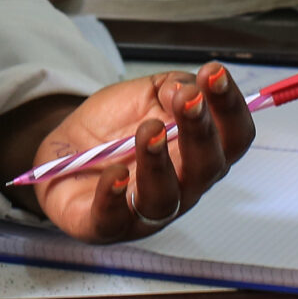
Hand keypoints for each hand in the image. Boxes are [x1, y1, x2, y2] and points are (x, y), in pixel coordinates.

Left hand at [26, 65, 257, 241]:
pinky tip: (114, 173)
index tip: (215, 72)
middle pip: (209, 168)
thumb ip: (172, 86)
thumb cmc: (115, 127)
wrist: (65, 152)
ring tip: (148, 131)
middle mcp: (183, 187)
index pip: (233, 136)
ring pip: (166, 198)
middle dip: (201, 130)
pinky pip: (113, 218)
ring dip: (159, 162)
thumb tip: (187, 89)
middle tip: (187, 99)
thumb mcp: (145, 93)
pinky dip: (114, 197)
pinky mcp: (105, 226)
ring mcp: (146, 211)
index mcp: (199, 153)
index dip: (230, 106)